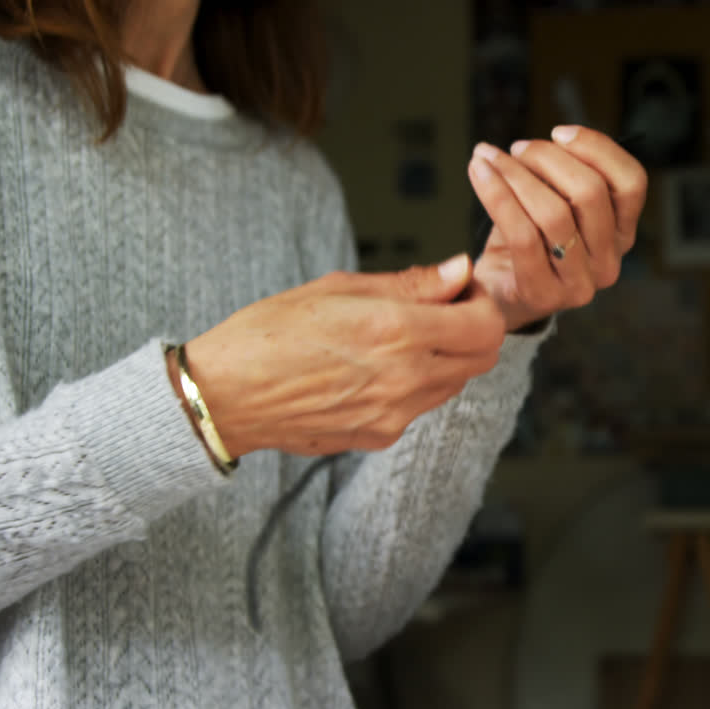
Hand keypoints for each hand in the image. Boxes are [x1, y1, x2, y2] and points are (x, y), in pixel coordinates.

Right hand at [176, 254, 505, 456]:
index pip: (485, 324)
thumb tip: (459, 270)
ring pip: (457, 383)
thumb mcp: (338, 288)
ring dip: (449, 356)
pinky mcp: (382, 436)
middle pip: (483, 357)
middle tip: (445, 309)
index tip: (461, 288)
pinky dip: (418, 383)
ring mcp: (396, 413)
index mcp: (395, 331)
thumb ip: (410, 283)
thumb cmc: (268, 334)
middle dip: (474, 328)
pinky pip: (422, 406)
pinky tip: (378, 368)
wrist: (224, 396)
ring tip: (405, 336)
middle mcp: (404, 377)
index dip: (481, 300)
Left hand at [467, 125, 647, 330]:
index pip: (631, 182)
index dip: (597, 148)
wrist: (497, 295)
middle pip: (591, 193)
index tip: (559, 132)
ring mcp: (580, 284)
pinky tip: (479, 174)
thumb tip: (548, 142)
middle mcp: (609, 261)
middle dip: (548, 158)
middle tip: (515, 150)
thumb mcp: (555, 202)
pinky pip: (522, 236)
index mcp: (622, 233)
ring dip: (516, 175)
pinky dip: (497, 196)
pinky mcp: (544, 295)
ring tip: (488, 159)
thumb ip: (563, 175)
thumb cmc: (527, 240)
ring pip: (555, 214)